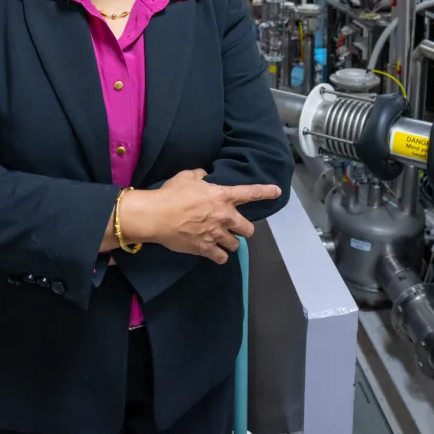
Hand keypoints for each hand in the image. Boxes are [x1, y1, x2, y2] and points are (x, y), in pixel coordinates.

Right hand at [122, 169, 281, 264]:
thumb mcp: (187, 176)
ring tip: (223, 240)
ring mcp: (216, 234)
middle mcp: (224, 216)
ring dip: (231, 243)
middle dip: (244, 229)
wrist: (156, 216)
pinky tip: (216, 253)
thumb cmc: (171, 193)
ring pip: (236, 245)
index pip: (250, 193)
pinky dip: (219, 256)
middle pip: (248, 229)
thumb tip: (205, 176)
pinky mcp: (205, 249)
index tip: (277, 192)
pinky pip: (221, 257)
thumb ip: (201, 175)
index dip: (266, 192)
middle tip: (235, 228)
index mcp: (222, 196)